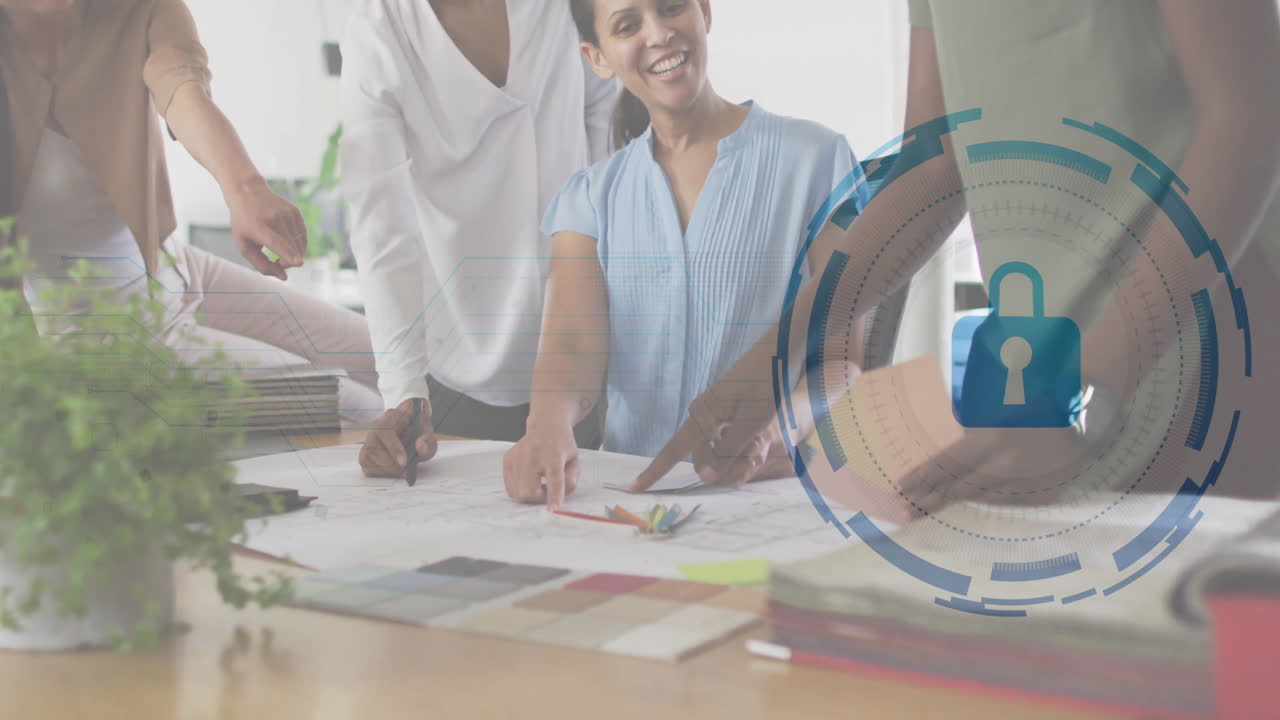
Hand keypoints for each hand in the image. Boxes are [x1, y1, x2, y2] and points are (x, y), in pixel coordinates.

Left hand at [224, 176, 306, 279]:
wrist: (248, 191)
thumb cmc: (244, 222)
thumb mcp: (244, 245)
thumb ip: (261, 264)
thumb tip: (284, 277)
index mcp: (258, 227)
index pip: (276, 243)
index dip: (287, 254)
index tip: (299, 263)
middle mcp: (275, 219)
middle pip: (291, 249)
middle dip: (287, 262)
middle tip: (277, 262)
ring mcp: (287, 214)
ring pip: (300, 244)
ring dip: (294, 253)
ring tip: (281, 250)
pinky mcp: (295, 211)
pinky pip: (303, 235)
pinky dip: (298, 243)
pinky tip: (286, 240)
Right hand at [359, 398, 438, 477]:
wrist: (412, 430)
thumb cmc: (418, 430)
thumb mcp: (428, 434)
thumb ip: (427, 440)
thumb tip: (420, 447)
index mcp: (391, 417)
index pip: (384, 430)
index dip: (392, 447)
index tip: (404, 462)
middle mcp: (374, 428)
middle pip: (373, 447)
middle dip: (390, 464)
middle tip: (405, 470)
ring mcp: (368, 441)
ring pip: (368, 459)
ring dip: (387, 469)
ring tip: (402, 470)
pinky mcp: (365, 454)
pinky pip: (367, 467)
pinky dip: (381, 472)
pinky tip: (393, 470)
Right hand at [503, 418, 579, 508]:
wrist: (546, 425)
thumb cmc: (562, 446)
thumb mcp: (575, 461)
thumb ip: (571, 480)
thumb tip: (558, 499)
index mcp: (554, 455)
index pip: (554, 479)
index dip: (553, 496)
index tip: (552, 509)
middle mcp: (533, 455)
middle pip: (529, 490)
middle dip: (539, 499)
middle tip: (547, 490)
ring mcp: (517, 457)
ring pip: (518, 492)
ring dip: (530, 495)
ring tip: (538, 483)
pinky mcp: (508, 459)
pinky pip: (510, 487)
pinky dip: (520, 489)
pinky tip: (529, 479)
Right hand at [632, 384, 772, 491]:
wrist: (777, 352)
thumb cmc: (763, 387)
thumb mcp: (749, 424)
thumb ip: (727, 452)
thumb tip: (704, 478)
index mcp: (700, 417)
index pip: (673, 450)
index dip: (655, 471)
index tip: (635, 487)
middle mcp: (701, 415)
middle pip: (702, 455)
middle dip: (724, 464)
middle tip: (754, 457)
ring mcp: (713, 411)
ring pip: (717, 447)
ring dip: (737, 453)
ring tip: (761, 444)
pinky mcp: (726, 408)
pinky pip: (726, 436)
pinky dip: (740, 442)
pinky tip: (758, 436)